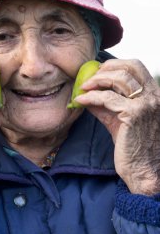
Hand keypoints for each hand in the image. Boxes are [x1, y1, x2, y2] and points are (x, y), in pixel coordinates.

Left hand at [75, 59, 159, 195]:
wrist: (143, 170)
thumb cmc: (132, 146)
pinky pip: (107, 98)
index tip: (98, 71)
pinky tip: (81, 100)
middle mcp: (153, 96)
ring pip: (118, 78)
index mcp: (154, 94)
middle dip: (105, 68)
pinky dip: (91, 97)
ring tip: (83, 87)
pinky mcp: (133, 114)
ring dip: (96, 81)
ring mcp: (146, 104)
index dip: (115, 64)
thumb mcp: (119, 119)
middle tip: (89, 77)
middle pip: (129, 66)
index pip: (136, 66)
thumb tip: (86, 93)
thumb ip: (106, 104)